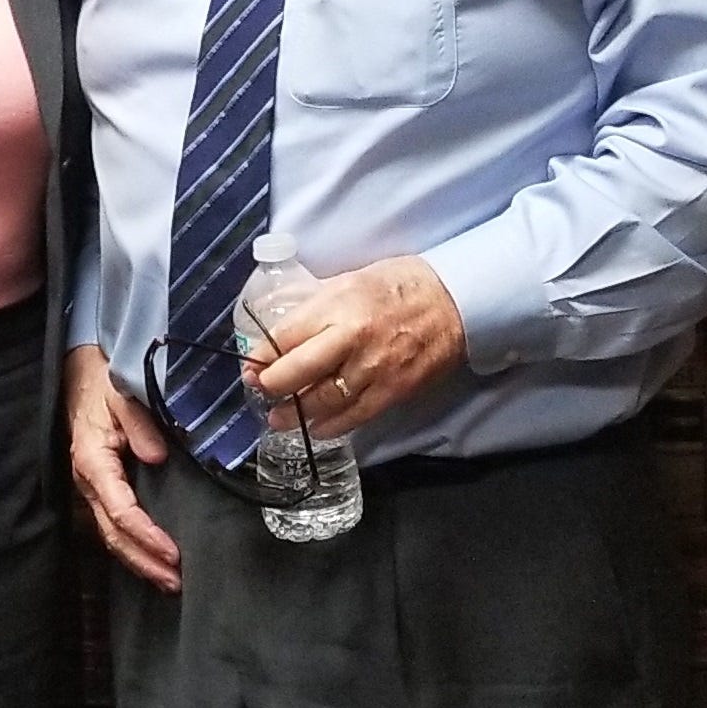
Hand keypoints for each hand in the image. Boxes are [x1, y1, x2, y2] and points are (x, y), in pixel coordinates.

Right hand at [66, 343, 181, 594]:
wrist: (77, 375)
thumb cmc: (101, 383)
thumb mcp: (122, 395)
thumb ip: (140, 424)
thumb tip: (157, 457)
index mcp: (93, 461)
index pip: (120, 510)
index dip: (146, 535)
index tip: (172, 552)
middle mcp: (88, 482)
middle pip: (113, 534)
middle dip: (144, 561)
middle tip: (175, 582)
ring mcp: (90, 488)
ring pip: (111, 535)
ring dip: (139, 560)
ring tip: (169, 581)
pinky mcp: (98, 489)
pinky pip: (113, 525)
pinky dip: (133, 546)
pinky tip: (152, 558)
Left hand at [250, 255, 467, 443]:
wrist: (454, 302)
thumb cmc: (400, 285)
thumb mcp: (349, 281)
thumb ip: (316, 307)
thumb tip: (283, 331)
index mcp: (338, 305)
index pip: (285, 337)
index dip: (262, 356)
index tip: (252, 364)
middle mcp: (352, 339)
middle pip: (297, 372)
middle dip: (271, 386)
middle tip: (260, 390)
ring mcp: (373, 369)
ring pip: (322, 401)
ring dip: (295, 413)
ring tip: (278, 417)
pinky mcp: (392, 392)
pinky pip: (353, 417)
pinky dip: (329, 425)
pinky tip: (314, 426)